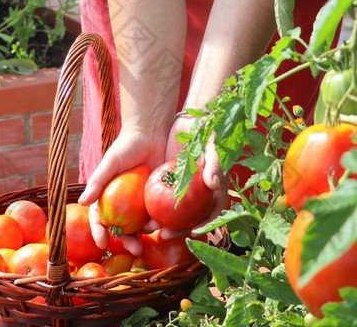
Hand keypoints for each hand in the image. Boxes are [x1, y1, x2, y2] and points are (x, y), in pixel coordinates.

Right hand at [78, 126, 166, 253]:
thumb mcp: (110, 162)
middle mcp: (123, 203)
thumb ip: (97, 181)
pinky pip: (156, 215)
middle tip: (134, 250)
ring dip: (143, 237)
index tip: (102, 243)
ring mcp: (140, 202)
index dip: (99, 232)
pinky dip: (158, 223)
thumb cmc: (126, 146)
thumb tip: (82, 203)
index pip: (99, 218)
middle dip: (126, 242)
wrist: (151, 133)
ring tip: (147, 241)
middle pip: (121, 228)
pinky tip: (161, 226)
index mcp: (107, 196)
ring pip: (140, 226)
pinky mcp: (157, 199)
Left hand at [156, 112, 227, 239]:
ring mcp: (184, 190)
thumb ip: (215, 164)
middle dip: (178, 230)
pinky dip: (153, 209)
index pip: (212, 213)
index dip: (204, 226)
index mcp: (215, 190)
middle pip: (191, 219)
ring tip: (148, 228)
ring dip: (163, 223)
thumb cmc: (207, 133)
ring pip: (174, 214)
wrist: (190, 121)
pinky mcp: (170, 184)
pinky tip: (141, 214)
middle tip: (164, 234)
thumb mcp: (213, 146)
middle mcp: (200, 195)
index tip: (192, 232)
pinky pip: (161, 200)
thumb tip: (215, 184)